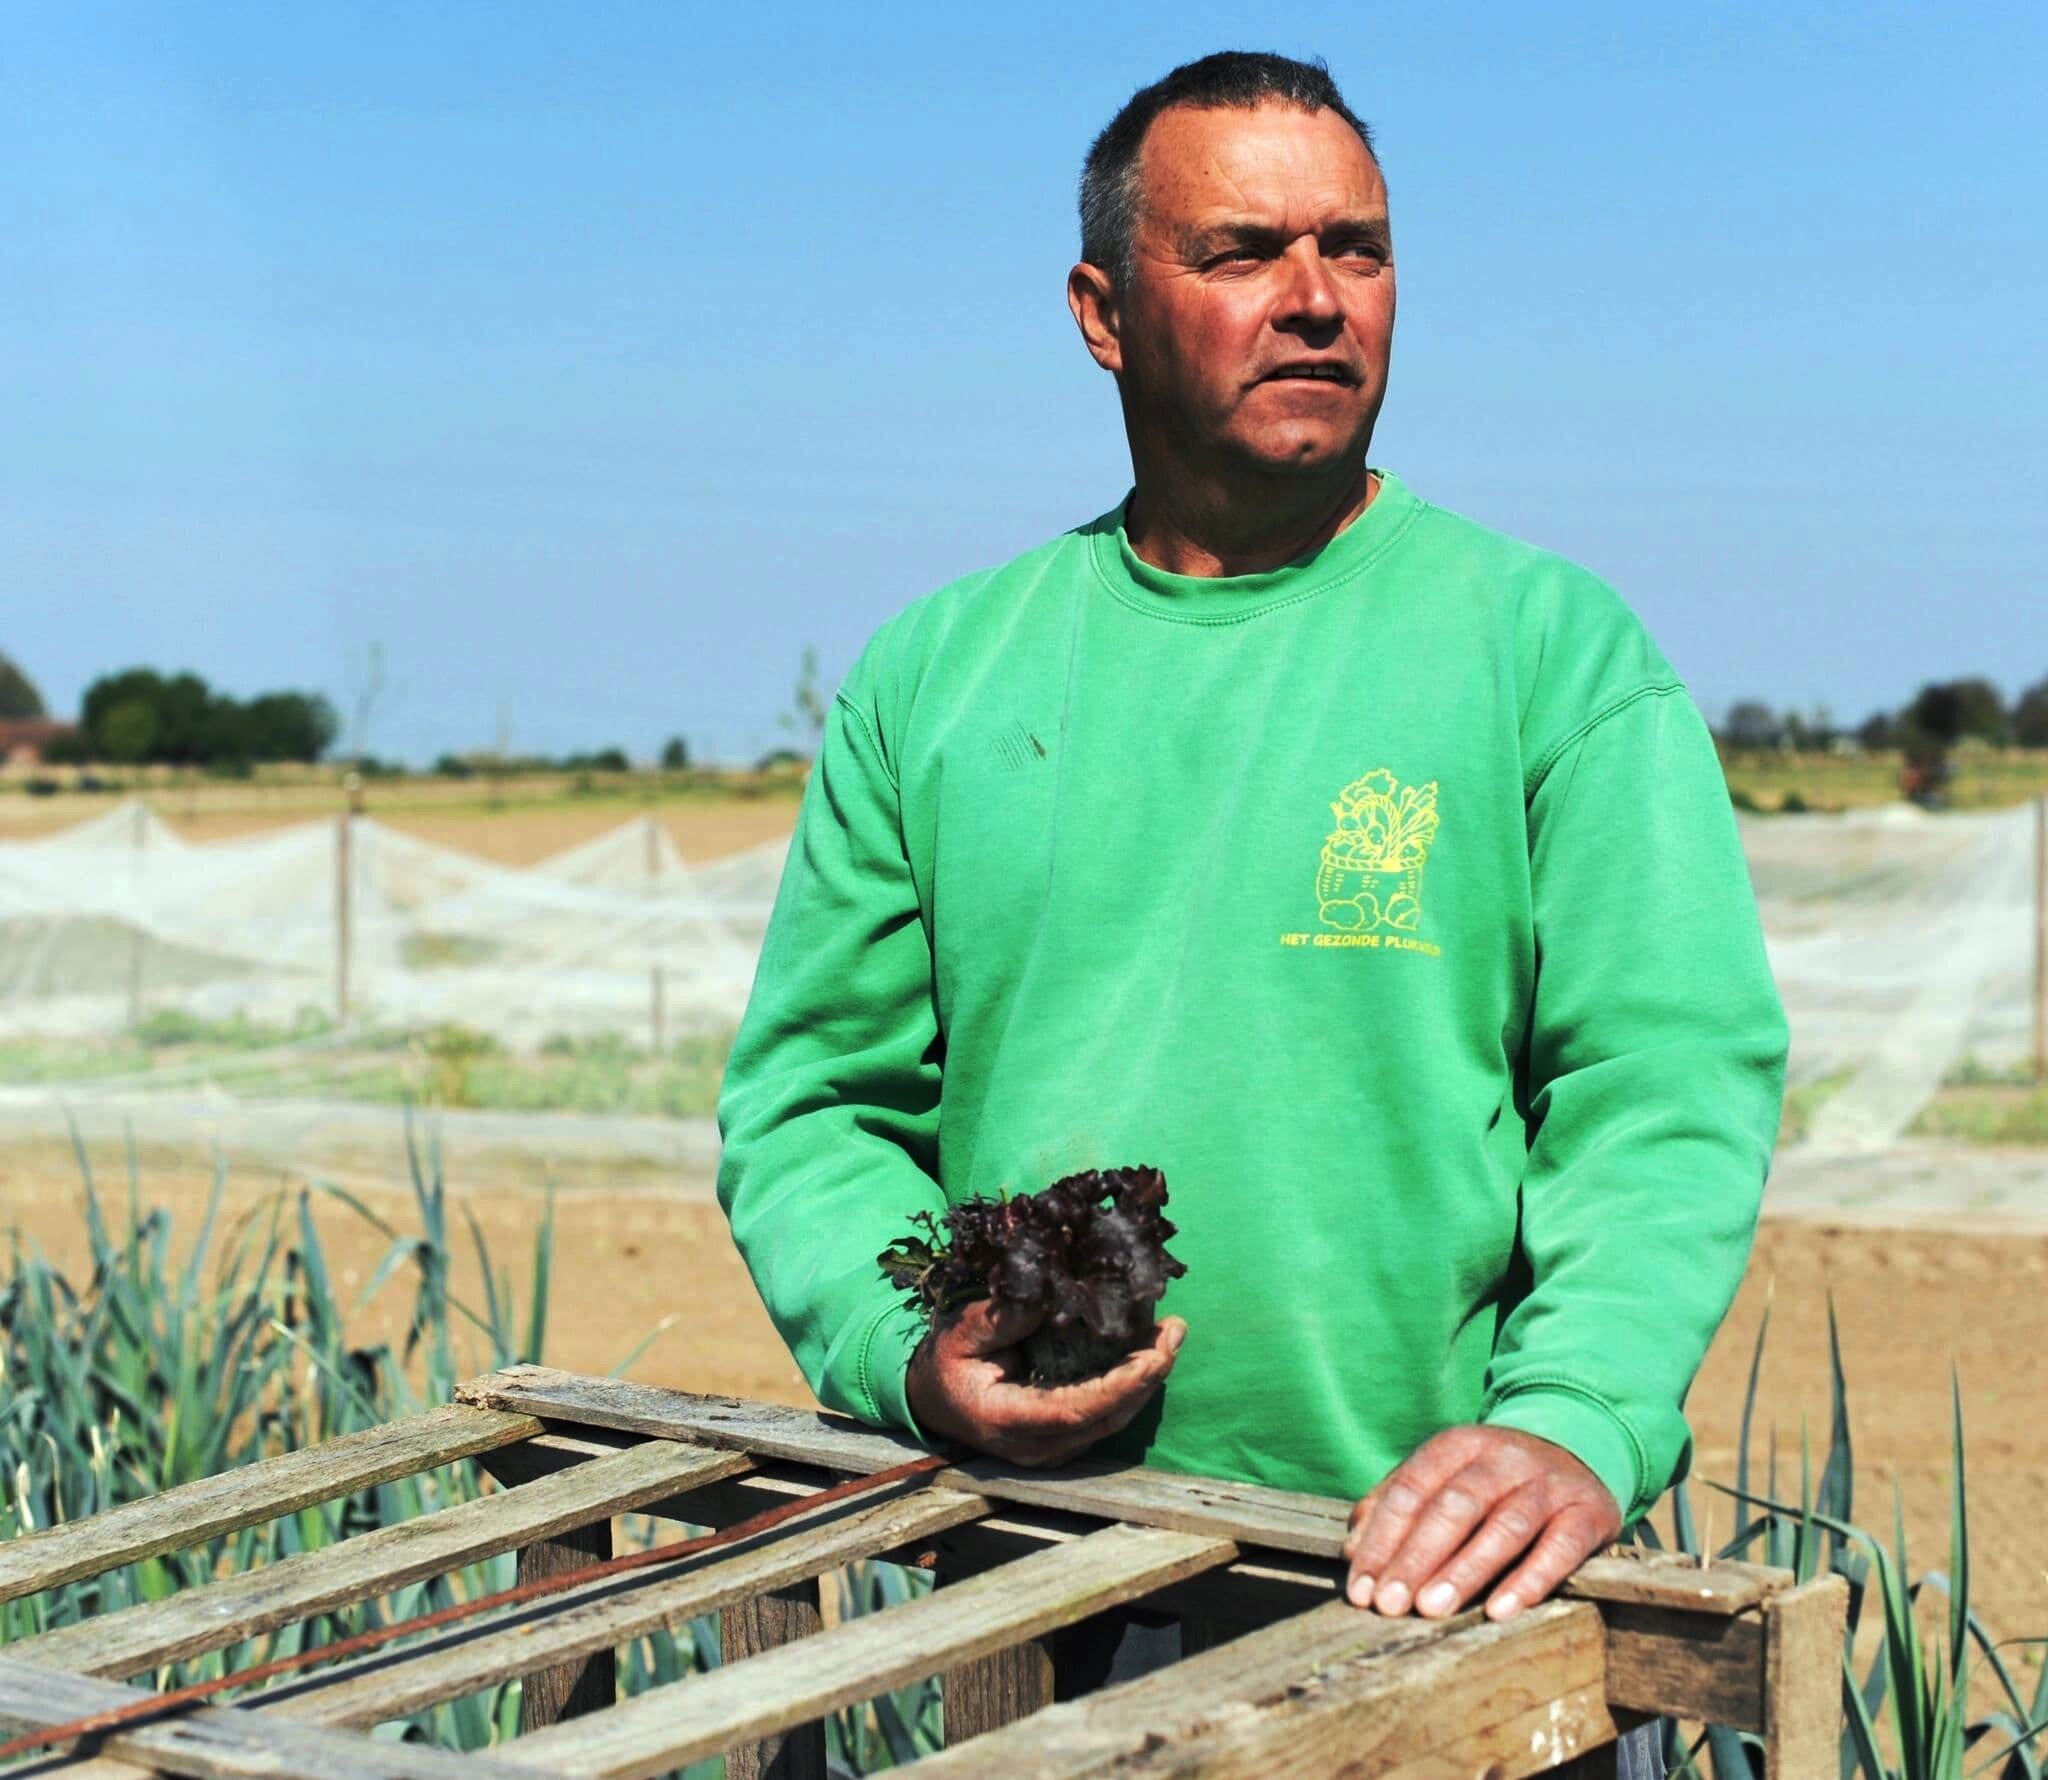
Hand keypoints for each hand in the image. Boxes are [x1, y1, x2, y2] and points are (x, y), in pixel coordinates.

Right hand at [906, 1298, 1185, 1467]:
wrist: (933, 1397)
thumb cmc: (947, 1361)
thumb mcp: (963, 1330)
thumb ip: (1005, 1317)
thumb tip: (1053, 1297)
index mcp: (1006, 1420)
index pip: (1075, 1411)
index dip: (1121, 1386)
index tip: (1155, 1354)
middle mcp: (1034, 1446)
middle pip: (1106, 1420)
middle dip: (1148, 1376)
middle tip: (1174, 1330)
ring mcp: (1051, 1449)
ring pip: (1112, 1422)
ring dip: (1145, 1379)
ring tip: (1169, 1334)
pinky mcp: (1063, 1440)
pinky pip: (1106, 1417)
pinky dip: (1131, 1385)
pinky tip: (1147, 1351)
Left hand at [1341, 1425, 1619, 1621]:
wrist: (1582, 1447)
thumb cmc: (1493, 1480)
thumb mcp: (1444, 1476)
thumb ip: (1396, 1506)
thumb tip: (1350, 1550)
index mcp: (1457, 1445)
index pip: (1410, 1490)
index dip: (1381, 1540)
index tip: (1361, 1589)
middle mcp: (1502, 1458)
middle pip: (1453, 1506)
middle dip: (1416, 1557)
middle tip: (1390, 1604)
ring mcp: (1547, 1484)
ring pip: (1504, 1525)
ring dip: (1465, 1569)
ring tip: (1432, 1609)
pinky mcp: (1587, 1512)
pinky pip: (1560, 1547)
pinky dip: (1530, 1579)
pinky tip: (1501, 1610)